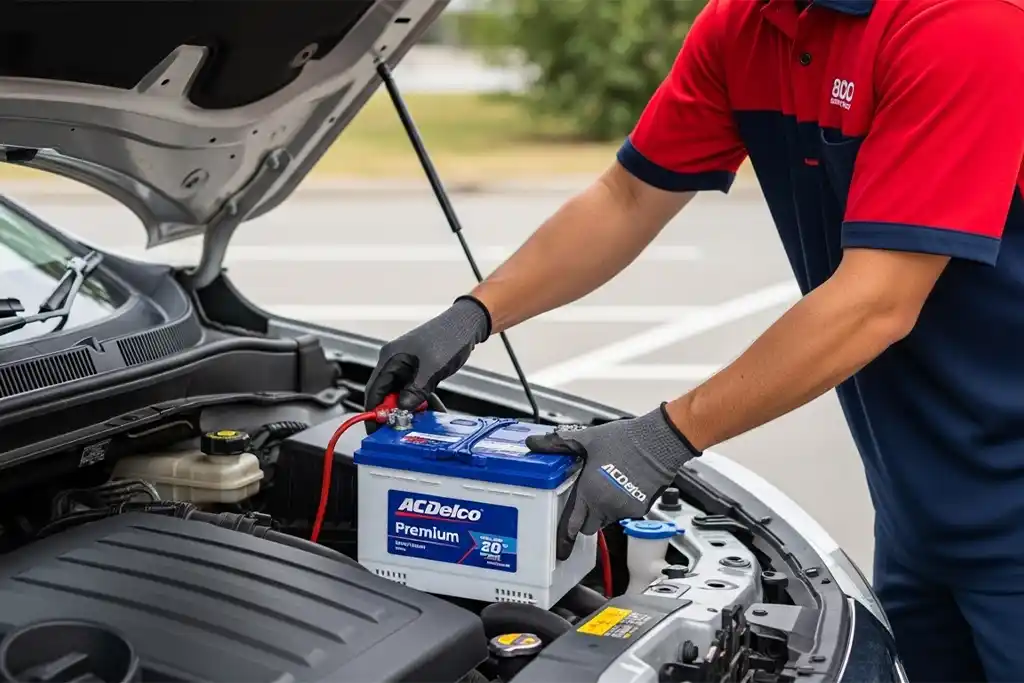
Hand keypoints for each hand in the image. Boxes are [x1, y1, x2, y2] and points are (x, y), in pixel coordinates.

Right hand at [364, 296, 490, 431]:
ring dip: (410, 408)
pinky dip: (420, 401)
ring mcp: (406, 366)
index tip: (378, 430)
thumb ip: (416, 390)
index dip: (374, 412)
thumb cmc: (449, 337)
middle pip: (386, 394)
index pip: (374, 391)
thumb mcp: (432, 368)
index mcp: (391, 358)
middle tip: (403, 428)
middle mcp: (395, 362)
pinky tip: (431, 409)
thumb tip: (403, 408)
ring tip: (422, 420)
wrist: (467, 323)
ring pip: (401, 394)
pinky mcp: (418, 370)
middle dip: (394, 412)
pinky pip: (413, 390)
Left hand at [525, 404, 699, 560]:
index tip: (561, 544)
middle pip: (589, 527)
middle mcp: (606, 505)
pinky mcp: (640, 508)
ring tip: (604, 488)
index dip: (565, 534)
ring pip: (606, 521)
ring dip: (602, 512)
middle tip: (584, 503)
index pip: (573, 523)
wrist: (658, 441)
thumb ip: (558, 444)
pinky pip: (623, 514)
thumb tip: (534, 442)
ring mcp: (624, 509)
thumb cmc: (624, 439)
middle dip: (584, 519)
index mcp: (589, 491)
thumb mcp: (587, 439)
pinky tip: (621, 486)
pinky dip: (619, 507)